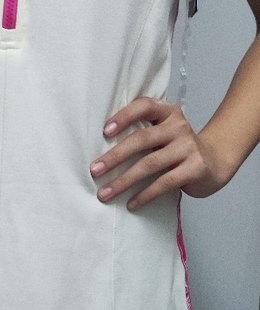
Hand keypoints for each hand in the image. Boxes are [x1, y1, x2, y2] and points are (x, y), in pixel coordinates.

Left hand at [89, 96, 228, 210]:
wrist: (215, 162)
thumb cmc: (179, 149)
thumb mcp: (164, 133)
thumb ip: (142, 134)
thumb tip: (103, 155)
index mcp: (168, 113)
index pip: (145, 106)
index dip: (124, 116)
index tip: (105, 132)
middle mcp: (179, 127)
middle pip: (142, 139)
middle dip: (115, 156)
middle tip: (95, 170)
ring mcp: (188, 147)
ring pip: (150, 164)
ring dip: (124, 181)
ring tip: (105, 193)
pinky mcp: (195, 168)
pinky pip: (164, 183)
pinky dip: (145, 195)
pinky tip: (132, 203)